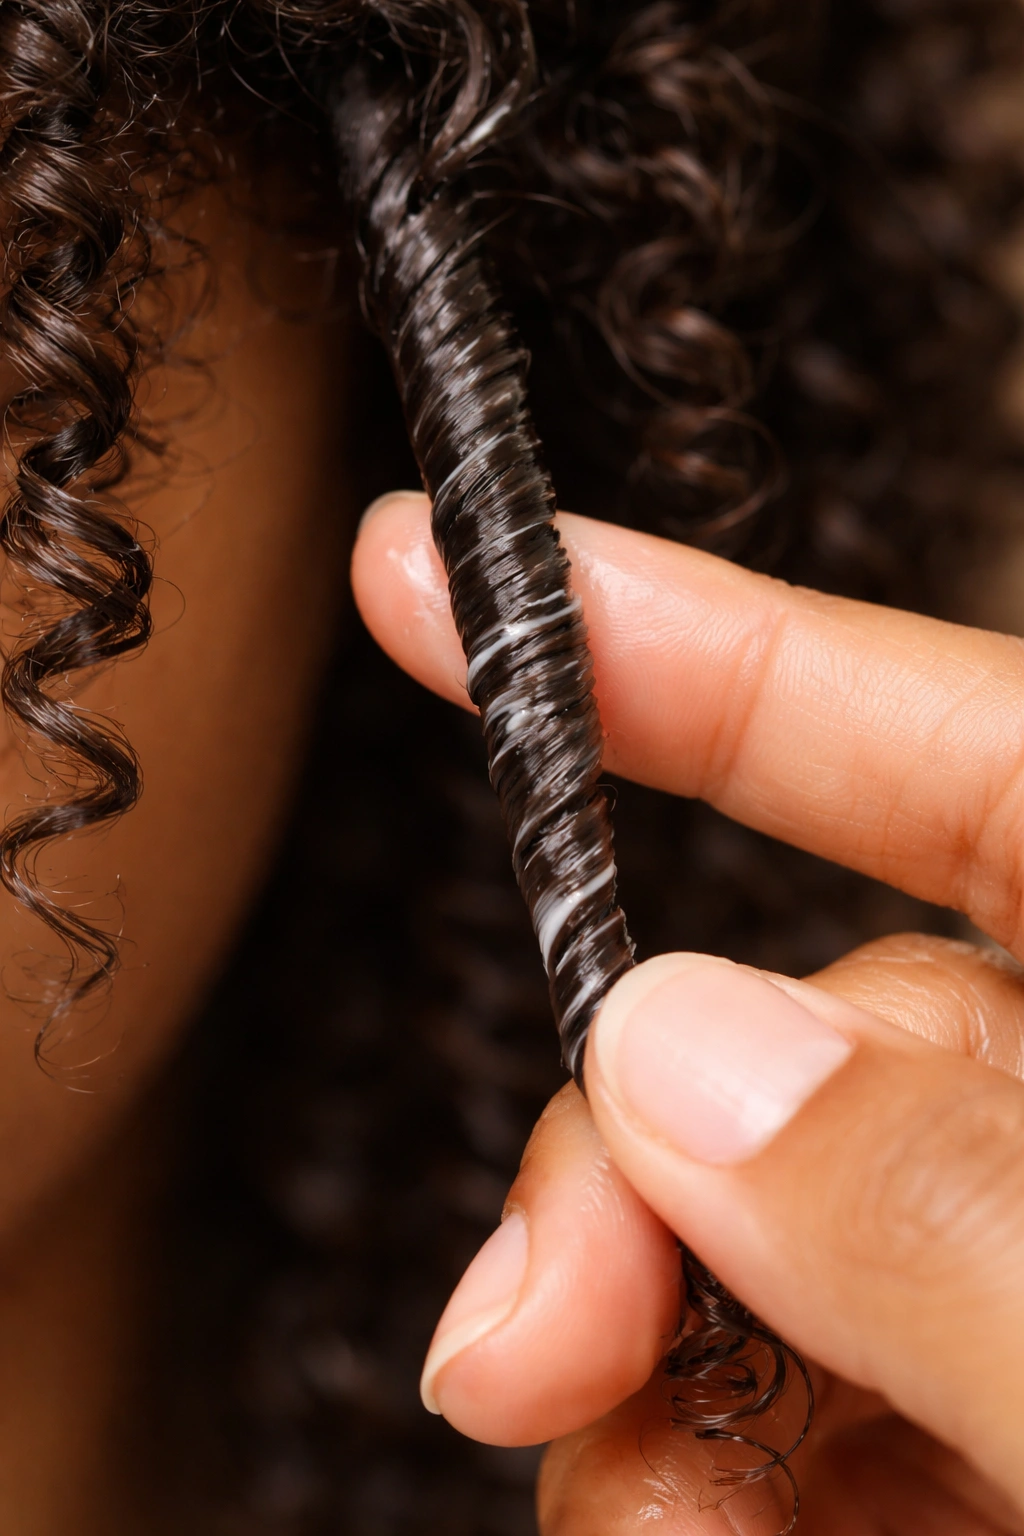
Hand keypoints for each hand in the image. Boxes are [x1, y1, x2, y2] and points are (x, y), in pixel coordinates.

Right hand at [353, 494, 1023, 1533]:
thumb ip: (963, 1209)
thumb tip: (689, 1060)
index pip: (945, 743)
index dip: (692, 649)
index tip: (444, 576)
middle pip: (784, 1037)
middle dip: (621, 1160)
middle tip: (524, 1331)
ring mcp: (1002, 1274)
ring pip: (745, 1239)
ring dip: (645, 1370)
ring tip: (658, 1524)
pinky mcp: (958, 1438)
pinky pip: (776, 1409)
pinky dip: (697, 1474)